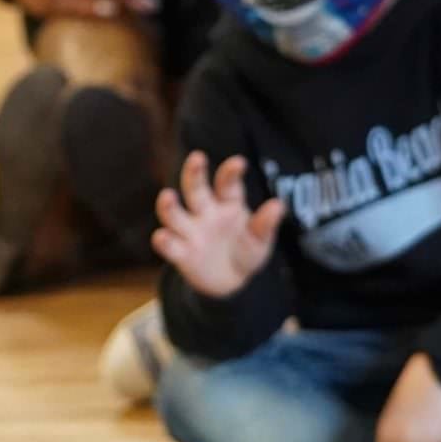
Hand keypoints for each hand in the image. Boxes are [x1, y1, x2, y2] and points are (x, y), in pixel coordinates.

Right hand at [152, 152, 284, 298]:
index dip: (231, 172)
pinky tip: (162, 236)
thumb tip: (278, 205)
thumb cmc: (246, 253)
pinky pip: (170, 245)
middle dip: (194, 173)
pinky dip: (164, 241)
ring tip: (167, 195)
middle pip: (195, 189)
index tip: (239, 163)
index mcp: (227, 204)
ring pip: (174, 214)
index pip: (227, 184)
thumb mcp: (261, 240)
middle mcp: (205, 212)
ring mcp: (190, 231)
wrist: (231, 283)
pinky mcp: (181, 253)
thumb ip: (265, 224)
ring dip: (169, 205)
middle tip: (197, 158)